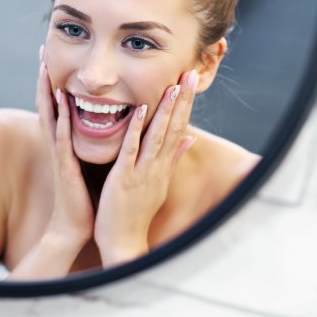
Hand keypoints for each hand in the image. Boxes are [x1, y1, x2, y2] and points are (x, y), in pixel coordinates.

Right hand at [35, 56, 93, 251]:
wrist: (77, 227)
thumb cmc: (89, 197)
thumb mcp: (95, 164)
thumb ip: (100, 144)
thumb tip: (113, 127)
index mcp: (67, 142)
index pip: (60, 105)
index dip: (56, 81)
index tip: (55, 57)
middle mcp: (59, 143)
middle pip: (48, 103)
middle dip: (44, 77)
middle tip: (41, 50)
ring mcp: (59, 153)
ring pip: (50, 114)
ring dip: (46, 90)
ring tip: (43, 65)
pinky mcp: (64, 165)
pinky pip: (61, 136)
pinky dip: (60, 116)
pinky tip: (60, 98)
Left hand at [93, 70, 198, 265]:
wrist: (124, 243)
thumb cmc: (135, 214)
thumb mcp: (158, 184)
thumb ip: (173, 160)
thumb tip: (190, 139)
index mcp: (164, 166)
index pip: (179, 129)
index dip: (187, 104)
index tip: (192, 80)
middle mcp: (158, 166)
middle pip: (175, 127)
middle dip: (184, 100)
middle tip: (192, 73)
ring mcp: (143, 171)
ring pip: (158, 135)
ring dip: (167, 110)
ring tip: (175, 85)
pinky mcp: (125, 177)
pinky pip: (132, 149)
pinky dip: (136, 129)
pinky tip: (140, 110)